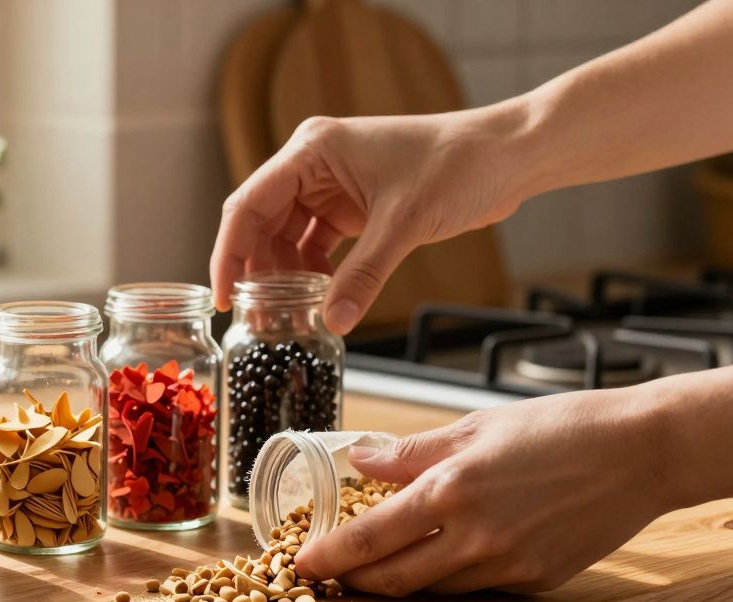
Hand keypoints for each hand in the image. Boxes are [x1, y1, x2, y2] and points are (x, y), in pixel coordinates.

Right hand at [209, 107, 531, 333]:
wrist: (507, 156)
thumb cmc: (459, 165)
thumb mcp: (405, 223)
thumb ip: (364, 275)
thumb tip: (332, 321)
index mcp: (311, 150)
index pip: (248, 205)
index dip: (229, 254)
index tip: (225, 298)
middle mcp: (312, 164)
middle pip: (261, 224)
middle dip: (257, 271)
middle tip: (259, 318)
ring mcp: (330, 184)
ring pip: (286, 238)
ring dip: (287, 276)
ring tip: (289, 316)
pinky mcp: (352, 206)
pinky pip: (315, 244)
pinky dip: (314, 273)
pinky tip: (321, 300)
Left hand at [293, 387, 671, 594]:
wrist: (640, 451)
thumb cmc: (561, 427)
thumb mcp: (475, 425)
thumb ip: (411, 450)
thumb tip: (360, 457)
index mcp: (450, 489)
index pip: (369, 538)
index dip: (329, 556)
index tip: (303, 562)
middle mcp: (474, 535)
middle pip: (393, 578)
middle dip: (355, 581)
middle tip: (332, 574)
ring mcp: (507, 563)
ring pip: (433, 588)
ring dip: (401, 581)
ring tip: (383, 564)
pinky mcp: (536, 580)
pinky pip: (478, 589)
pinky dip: (453, 576)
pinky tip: (447, 555)